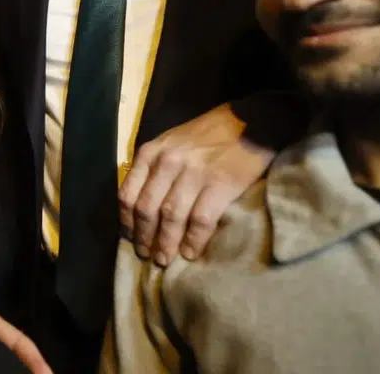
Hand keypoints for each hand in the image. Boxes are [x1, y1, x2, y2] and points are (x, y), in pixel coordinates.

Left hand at [118, 102, 274, 264]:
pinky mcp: (220, 184)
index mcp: (152, 152)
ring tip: (164, 259)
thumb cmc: (211, 133)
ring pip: (171, 217)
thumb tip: (143, 203)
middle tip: (147, 255)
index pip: (128, 193)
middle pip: (146, 209)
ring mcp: (194, 173)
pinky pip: (201, 219)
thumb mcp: (172, 142)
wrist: (252, 120)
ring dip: (166, 243)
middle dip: (144, 237)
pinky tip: (191, 253)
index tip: (130, 238)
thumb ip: (155, 166)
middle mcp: (167, 162)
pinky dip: (194, 240)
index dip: (127, 221)